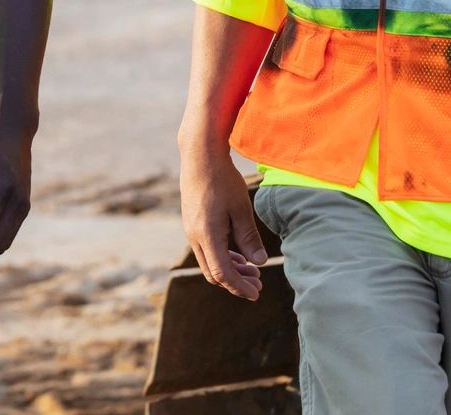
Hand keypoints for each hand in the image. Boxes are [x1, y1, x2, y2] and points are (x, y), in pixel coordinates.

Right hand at [178, 141, 265, 300]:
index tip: (256, 293)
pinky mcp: (192, 224)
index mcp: (207, 236)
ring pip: (209, 262)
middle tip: (258, 284)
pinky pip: (206, 250)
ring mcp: (191, 231)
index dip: (239, 287)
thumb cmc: (222, 180)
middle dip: (236, 282)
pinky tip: (239, 254)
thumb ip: (249, 238)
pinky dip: (222, 257)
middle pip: (213, 273)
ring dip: (230, 270)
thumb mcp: (241, 209)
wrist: (200, 156)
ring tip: (252, 269)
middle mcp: (194, 237)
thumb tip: (259, 263)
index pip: (223, 273)